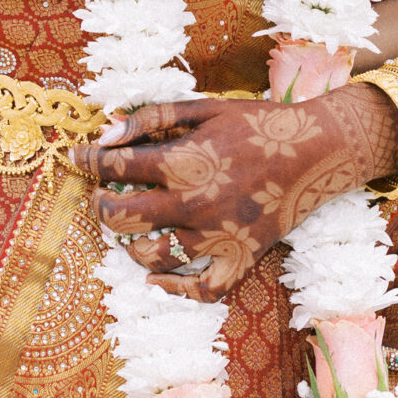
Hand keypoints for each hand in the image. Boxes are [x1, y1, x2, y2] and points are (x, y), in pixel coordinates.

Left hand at [71, 87, 397, 300]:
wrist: (319, 149)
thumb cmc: (260, 124)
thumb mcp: (205, 108)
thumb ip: (153, 118)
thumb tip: (107, 134)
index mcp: (183, 162)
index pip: (114, 167)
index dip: (87, 160)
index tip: (77, 156)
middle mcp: (193, 204)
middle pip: (121, 218)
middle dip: (101, 206)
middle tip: (103, 196)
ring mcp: (216, 236)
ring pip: (150, 256)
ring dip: (130, 244)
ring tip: (133, 229)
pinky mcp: (240, 257)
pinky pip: (200, 289)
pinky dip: (173, 288)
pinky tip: (156, 277)